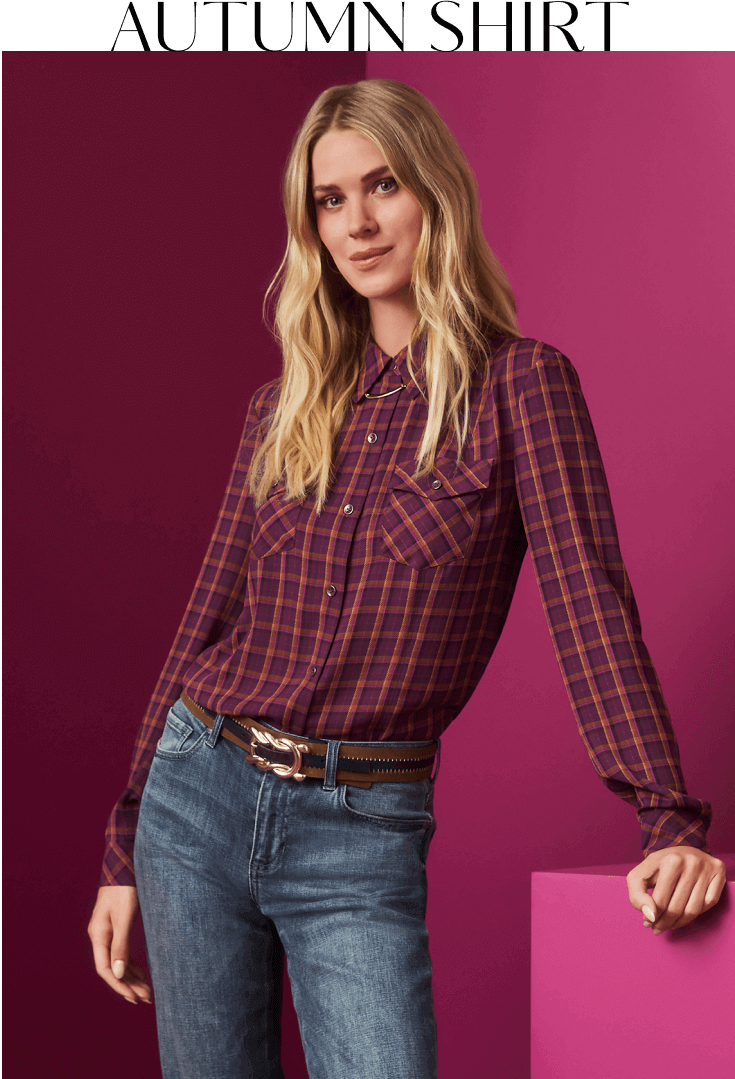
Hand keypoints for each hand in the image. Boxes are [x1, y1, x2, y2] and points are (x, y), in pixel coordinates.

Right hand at [88, 885, 152, 1003]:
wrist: (125, 864)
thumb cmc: (125, 888)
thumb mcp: (124, 917)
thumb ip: (120, 945)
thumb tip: (117, 975)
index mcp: (99, 935)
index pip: (105, 969)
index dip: (119, 986)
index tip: (134, 998)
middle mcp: (100, 935)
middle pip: (112, 968)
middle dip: (128, 985)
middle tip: (147, 998)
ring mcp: (108, 931)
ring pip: (118, 961)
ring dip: (131, 976)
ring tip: (147, 990)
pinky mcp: (117, 925)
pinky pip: (121, 951)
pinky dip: (130, 964)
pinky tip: (142, 973)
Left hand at [626, 845, 725, 934]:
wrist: (681, 850)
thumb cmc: (660, 866)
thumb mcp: (640, 875)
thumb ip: (637, 895)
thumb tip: (650, 916)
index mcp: (670, 861)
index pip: (660, 901)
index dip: (652, 917)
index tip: (648, 923)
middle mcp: (691, 862)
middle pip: (677, 907)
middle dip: (665, 923)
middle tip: (658, 928)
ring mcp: (707, 867)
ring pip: (694, 910)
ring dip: (680, 922)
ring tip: (670, 924)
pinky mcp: (719, 872)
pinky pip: (709, 904)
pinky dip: (697, 912)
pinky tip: (686, 910)